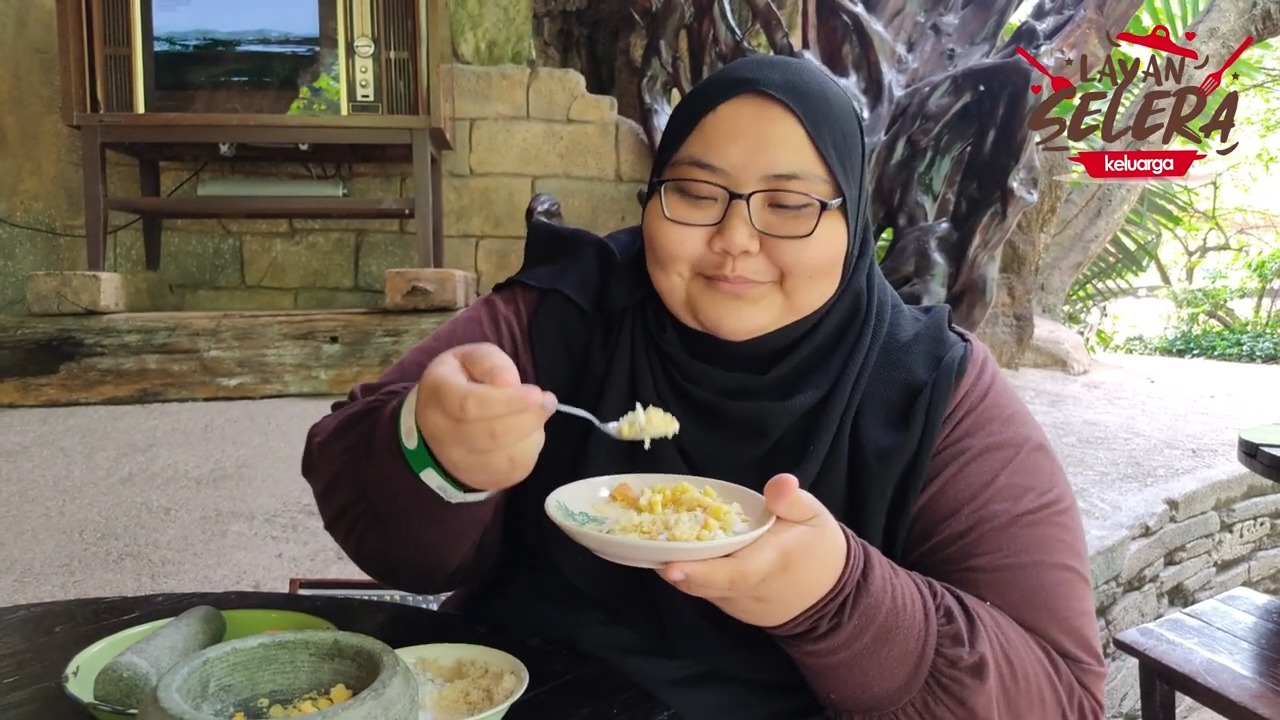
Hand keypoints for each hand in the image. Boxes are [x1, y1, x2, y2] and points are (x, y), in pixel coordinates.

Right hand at [416, 342, 554, 491]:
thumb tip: (510, 384)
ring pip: (506, 457)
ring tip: (538, 416)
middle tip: (547, 402)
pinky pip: (514, 471)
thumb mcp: (470, 358)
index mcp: (439, 396)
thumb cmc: (461, 383)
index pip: (470, 405)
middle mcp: (442, 435)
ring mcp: (458, 463)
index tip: (536, 393)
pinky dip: (530, 450)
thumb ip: (491, 363)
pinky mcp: (479, 479)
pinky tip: (529, 434)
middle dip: (529, 418)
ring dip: (533, 434)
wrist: (437, 425)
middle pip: (492, 434)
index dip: (509, 401)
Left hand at [660, 474, 848, 627]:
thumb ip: (793, 500)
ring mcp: (736, 603)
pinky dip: (687, 572)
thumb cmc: (818, 549)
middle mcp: (748, 590)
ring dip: (674, 568)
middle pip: (704, 584)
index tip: (670, 566)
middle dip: (673, 567)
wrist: (829, 598)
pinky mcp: (729, 605)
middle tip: (643, 543)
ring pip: (699, 588)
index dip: (700, 572)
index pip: (733, 574)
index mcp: (771, 564)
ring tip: (648, 539)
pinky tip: (669, 548)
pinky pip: (704, 590)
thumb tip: (779, 483)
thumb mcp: (814, 517)